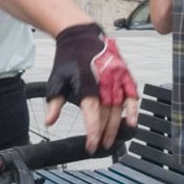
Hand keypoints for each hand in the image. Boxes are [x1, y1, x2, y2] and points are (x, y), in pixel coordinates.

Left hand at [45, 23, 138, 150]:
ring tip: (113, 139)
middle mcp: (104, 82)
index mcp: (87, 86)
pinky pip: (132, 94)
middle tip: (101, 146)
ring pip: (120, 107)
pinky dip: (134, 109)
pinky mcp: (124, 73)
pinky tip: (132, 122)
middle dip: (105, 133)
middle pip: (107, 115)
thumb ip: (54, 103)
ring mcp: (117, 77)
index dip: (93, 134)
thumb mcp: (56, 81)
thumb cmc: (67, 60)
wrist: (80, 36)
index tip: (91, 147)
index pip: (92, 116)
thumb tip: (50, 122)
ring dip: (117, 126)